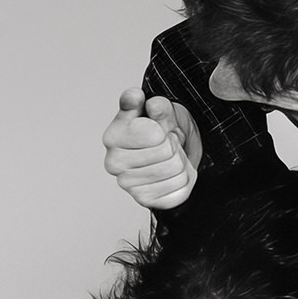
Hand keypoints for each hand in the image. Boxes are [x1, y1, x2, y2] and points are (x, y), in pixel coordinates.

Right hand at [102, 88, 202, 209]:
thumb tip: (135, 96)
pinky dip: (185, 179)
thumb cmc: (163, 130)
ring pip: (176, 171)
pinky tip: (174, 174)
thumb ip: (146, 102)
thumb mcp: (159, 109)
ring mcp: (129, 186)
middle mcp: (114, 164)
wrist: (175, 153)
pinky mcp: (147, 202)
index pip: (153, 134)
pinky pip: (181, 189)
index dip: (164, 129)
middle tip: (168, 144)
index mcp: (112, 138)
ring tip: (171, 157)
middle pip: (167, 153)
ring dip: (182, 161)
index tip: (159, 129)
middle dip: (175, 145)